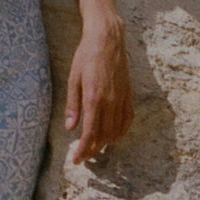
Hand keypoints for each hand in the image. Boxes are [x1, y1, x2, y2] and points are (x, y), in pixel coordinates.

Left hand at [65, 16, 133, 165]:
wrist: (107, 39)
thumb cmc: (86, 56)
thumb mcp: (73, 79)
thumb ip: (73, 105)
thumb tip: (70, 128)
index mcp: (94, 98)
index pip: (90, 134)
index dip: (83, 150)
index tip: (77, 160)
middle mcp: (111, 102)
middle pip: (104, 136)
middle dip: (93, 150)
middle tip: (83, 157)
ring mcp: (122, 98)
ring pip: (117, 130)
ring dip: (106, 143)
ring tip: (95, 148)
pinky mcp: (129, 94)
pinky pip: (128, 119)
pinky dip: (121, 131)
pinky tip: (113, 135)